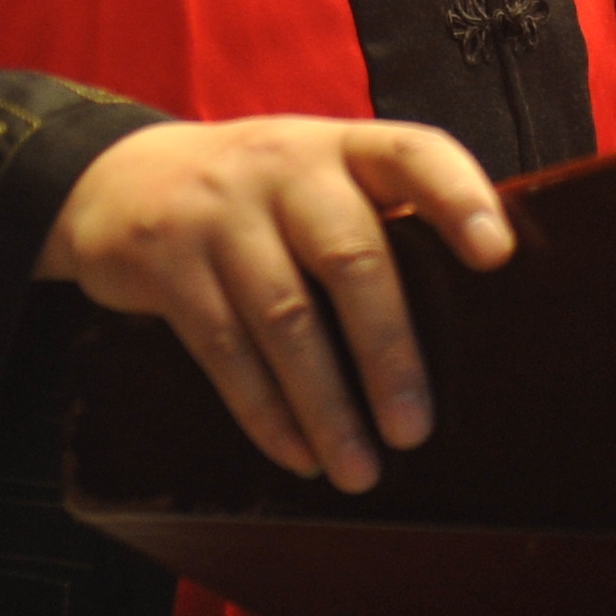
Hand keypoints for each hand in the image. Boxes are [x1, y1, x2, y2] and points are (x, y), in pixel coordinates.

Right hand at [37, 117, 513, 491]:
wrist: (119, 178)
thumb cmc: (258, 195)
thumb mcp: (316, 178)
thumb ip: (377, 220)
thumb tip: (468, 322)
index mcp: (341, 146)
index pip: (411, 153)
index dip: (457, 197)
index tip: (497, 254)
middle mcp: (285, 166)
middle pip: (350, 256)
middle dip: (388, 351)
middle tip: (415, 430)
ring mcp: (222, 212)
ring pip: (285, 317)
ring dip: (326, 404)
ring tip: (359, 469)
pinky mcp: (169, 262)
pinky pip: (223, 347)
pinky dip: (264, 410)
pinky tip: (297, 453)